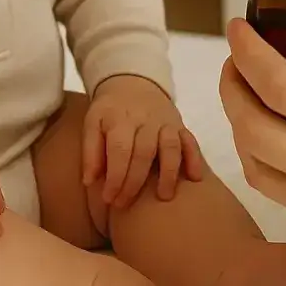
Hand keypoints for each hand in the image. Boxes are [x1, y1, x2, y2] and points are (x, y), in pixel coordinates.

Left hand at [83, 74, 203, 207]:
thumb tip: (89, 182)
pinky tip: (195, 178)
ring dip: (169, 172)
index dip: (115, 177)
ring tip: (164, 197)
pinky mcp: (179, 124)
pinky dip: (194, 158)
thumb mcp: (92, 122)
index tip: (109, 199)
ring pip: (171, 146)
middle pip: (144, 152)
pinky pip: (190, 140)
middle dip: (135, 182)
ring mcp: (165, 121)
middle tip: (124, 204)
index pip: (119, 149)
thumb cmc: (110, 110)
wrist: (133, 81)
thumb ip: (90, 151)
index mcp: (120, 118)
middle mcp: (145, 119)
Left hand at [219, 19, 285, 285]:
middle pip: (251, 129)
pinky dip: (273, 161)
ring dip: (243, 127)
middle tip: (237, 62)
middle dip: (231, 88)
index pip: (280, 86)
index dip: (248, 52)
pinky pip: (284, 196)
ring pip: (256, 167)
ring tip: (254, 97)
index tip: (238, 30)